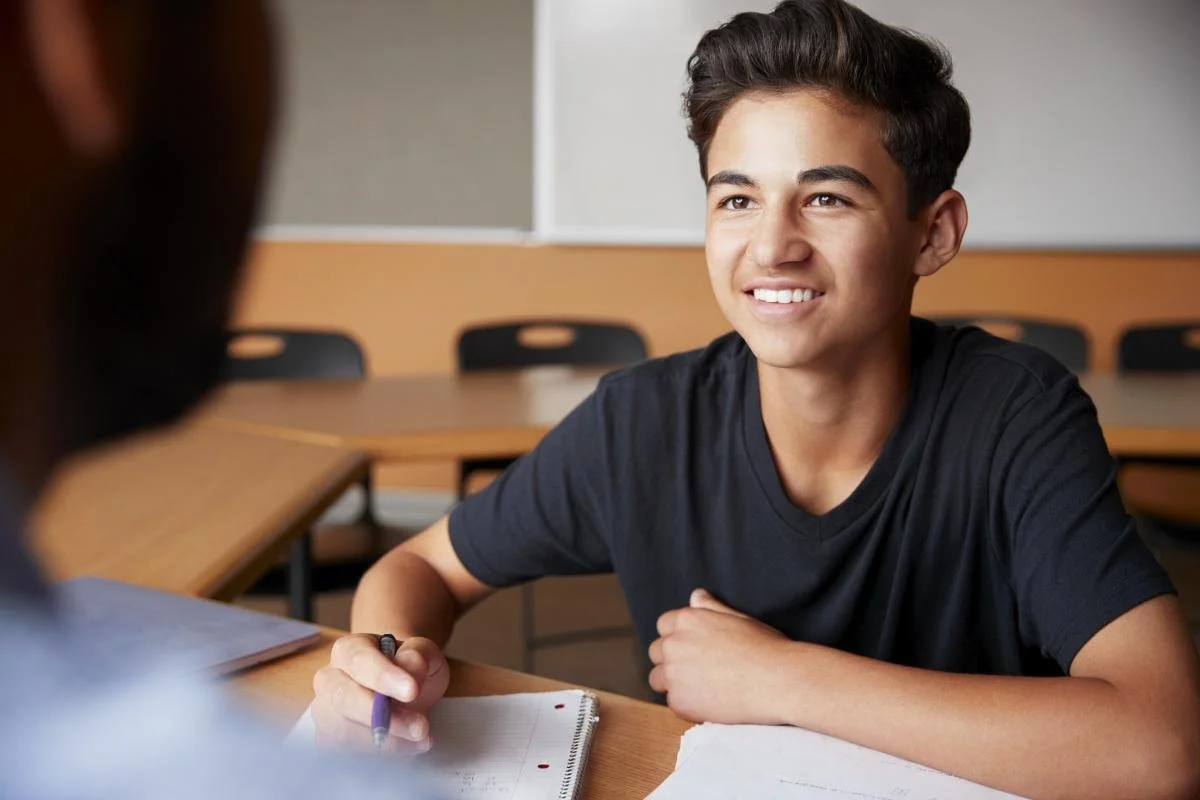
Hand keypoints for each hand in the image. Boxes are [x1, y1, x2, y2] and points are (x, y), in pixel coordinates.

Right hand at [312, 634, 449, 753]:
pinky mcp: (329, 742)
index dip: (384, 677)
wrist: (400, 690)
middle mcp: (328, 680)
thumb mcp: (422, 653)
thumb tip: (410, 667)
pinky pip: (347, 755)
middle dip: (383, 717)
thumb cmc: (408, 667)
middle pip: (343, 699)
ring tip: (421, 738)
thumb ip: (418, 655)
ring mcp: (325, 713)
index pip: (359, 661)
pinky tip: (407, 748)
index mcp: (348, 650)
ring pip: (343, 732)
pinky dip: (380, 756)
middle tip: (420, 727)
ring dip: (385, 742)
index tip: (411, 690)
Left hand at [648, 589, 792, 723]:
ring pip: (658, 679)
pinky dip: (686, 704)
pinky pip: (672, 702)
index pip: (664, 626)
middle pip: (656, 652)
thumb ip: (710, 607)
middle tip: (698, 670)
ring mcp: (673, 674)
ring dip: (673, 682)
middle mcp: (673, 644)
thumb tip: (695, 595)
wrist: (777, 680)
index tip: (693, 648)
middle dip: (671, 659)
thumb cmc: (763, 646)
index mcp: (686, 620)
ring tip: (701, 688)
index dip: (677, 637)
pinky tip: (709, 702)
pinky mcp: (679, 701)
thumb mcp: (737, 618)